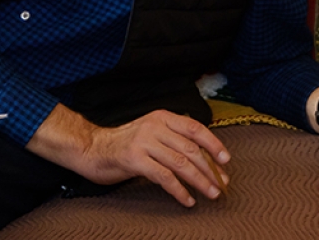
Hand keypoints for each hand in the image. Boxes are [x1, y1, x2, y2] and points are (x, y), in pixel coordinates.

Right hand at [27, 104, 228, 206]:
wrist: (91, 149)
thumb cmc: (124, 144)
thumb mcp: (150, 132)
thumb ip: (172, 137)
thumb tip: (203, 154)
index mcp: (162, 117)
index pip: (195, 128)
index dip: (213, 144)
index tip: (226, 160)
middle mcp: (155, 127)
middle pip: (191, 148)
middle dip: (210, 168)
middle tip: (222, 183)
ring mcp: (144, 143)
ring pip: (181, 163)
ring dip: (200, 181)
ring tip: (211, 193)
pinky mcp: (135, 160)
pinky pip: (164, 177)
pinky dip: (179, 191)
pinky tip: (188, 200)